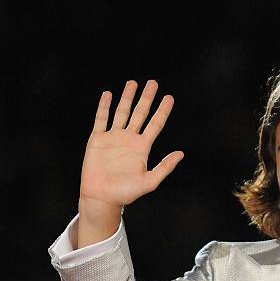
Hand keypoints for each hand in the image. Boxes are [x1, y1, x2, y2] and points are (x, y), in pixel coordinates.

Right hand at [79, 80, 182, 211]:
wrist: (102, 197)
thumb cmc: (126, 193)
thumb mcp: (150, 181)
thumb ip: (165, 167)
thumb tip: (181, 153)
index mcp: (142, 147)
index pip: (155, 124)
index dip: (162, 111)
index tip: (169, 98)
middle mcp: (129, 139)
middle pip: (140, 113)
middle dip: (146, 98)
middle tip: (153, 83)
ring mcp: (113, 137)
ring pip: (121, 112)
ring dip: (127, 97)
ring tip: (133, 83)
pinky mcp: (98, 139)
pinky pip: (101, 119)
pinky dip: (104, 107)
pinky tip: (109, 94)